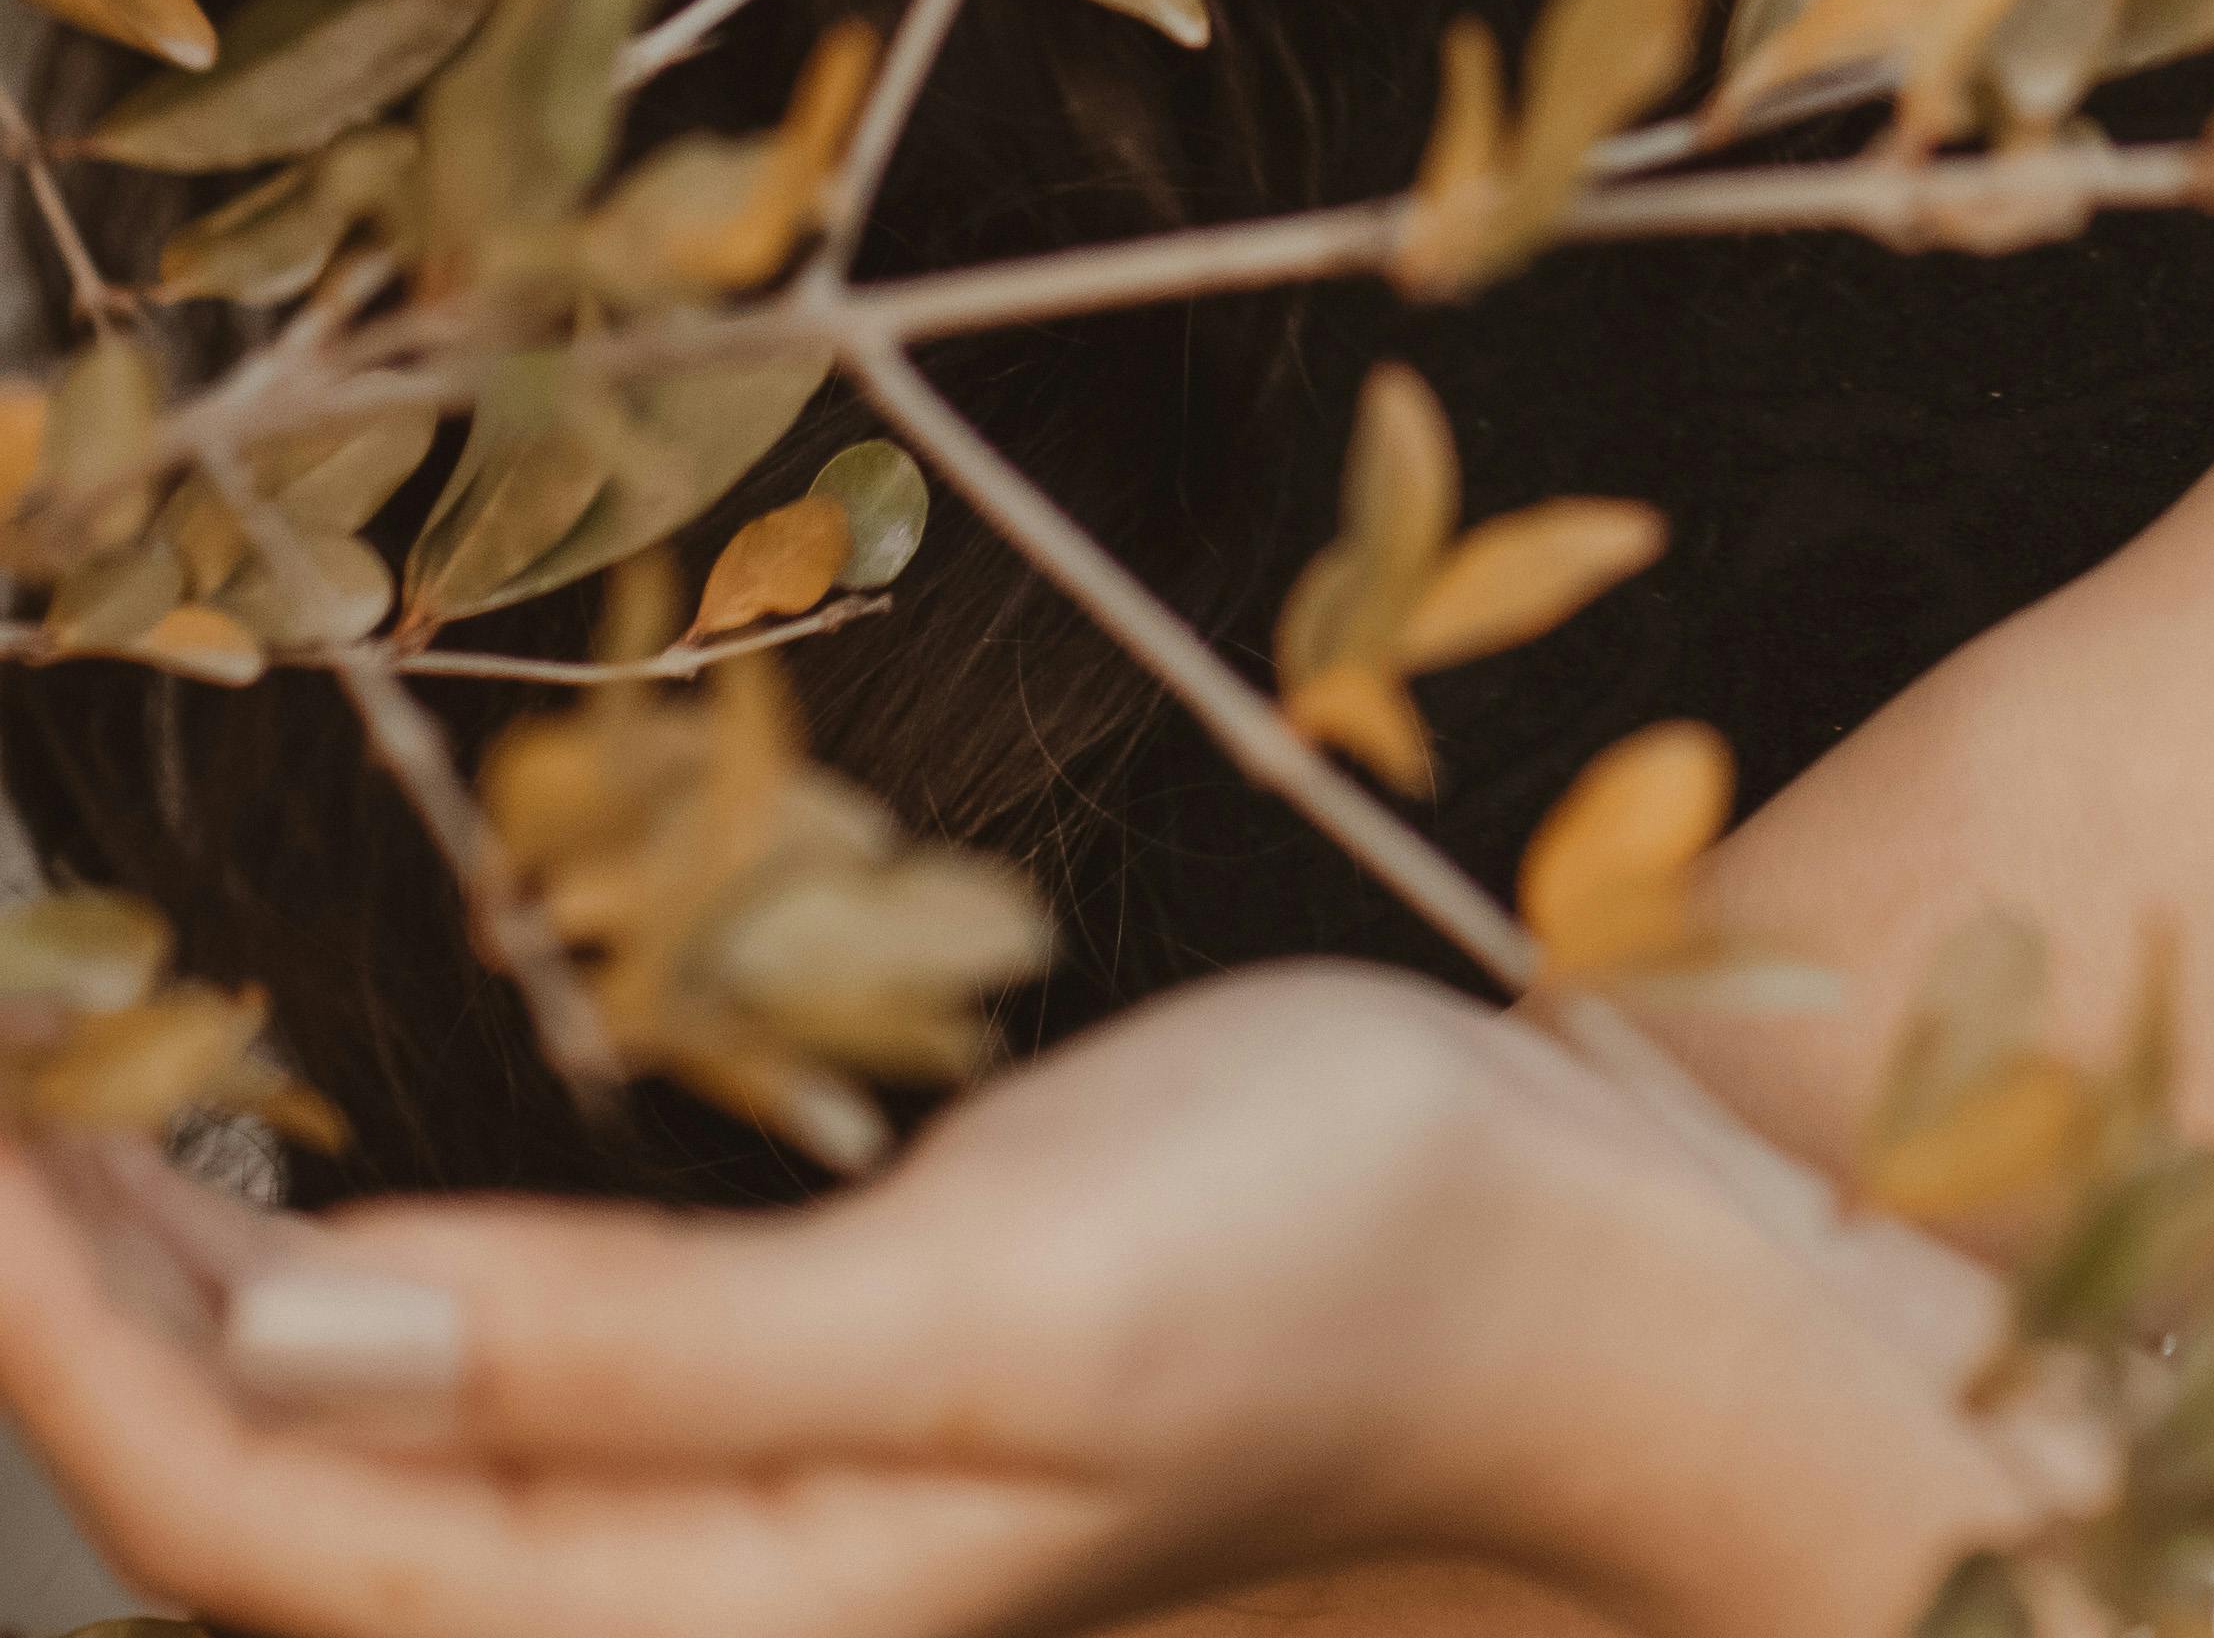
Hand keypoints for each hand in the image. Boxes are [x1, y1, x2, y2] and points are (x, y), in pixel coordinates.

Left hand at [0, 966, 2026, 1637]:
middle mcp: (688, 1595)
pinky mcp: (793, 1411)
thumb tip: (296, 1331)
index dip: (67, 1340)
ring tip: (59, 1107)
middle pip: (271, 1507)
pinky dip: (327, 1267)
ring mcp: (741, 1512)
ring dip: (172, 1287)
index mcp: (708, 1605)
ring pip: (354, 1454)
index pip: (267, 1510)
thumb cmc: (1324, 1260)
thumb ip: (640, 1357)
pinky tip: (284, 1160)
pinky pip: (478, 1388)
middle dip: (72, 1308)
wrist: (1580, 1274)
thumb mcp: (993, 1293)